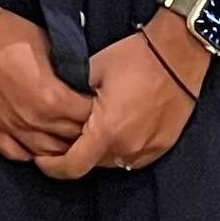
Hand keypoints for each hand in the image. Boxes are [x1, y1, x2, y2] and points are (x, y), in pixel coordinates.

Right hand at [0, 12, 91, 163]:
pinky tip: (37, 145)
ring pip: (46, 153)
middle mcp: (34, 120)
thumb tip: (81, 81)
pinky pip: (17, 154)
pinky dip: (30, 153)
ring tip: (65, 137)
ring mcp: (11, 128)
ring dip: (59, 147)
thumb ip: (68, 71)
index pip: (87, 117)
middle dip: (82, 131)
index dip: (96, 110)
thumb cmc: (9, 34)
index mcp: (53, 98)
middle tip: (86, 123)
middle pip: (71, 139)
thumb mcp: (51, 47)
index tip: (96, 104)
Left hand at [36, 34, 196, 179]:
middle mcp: (127, 148)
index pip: (71, 167)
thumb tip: (53, 106)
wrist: (179, 53)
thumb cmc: (135, 57)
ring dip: (100, 151)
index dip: (52, 167)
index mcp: (106, 131)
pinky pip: (134, 157)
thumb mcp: (92, 69)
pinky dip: (121, 148)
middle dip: (76, 154)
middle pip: (91, 164)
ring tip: (94, 129)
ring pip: (113, 162)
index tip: (41, 159)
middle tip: (67, 135)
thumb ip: (70, 95)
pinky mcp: (163, 146)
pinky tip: (118, 129)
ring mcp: (148, 150)